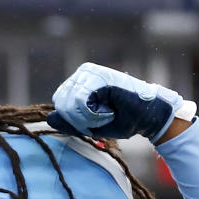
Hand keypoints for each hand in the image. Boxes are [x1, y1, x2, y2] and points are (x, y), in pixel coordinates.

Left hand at [47, 62, 195, 141]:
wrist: (149, 116)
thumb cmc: (123, 119)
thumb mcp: (90, 125)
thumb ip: (69, 121)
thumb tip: (49, 118)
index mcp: (79, 81)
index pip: (60, 102)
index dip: (73, 120)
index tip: (94, 121)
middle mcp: (83, 73)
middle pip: (62, 104)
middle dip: (79, 120)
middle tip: (102, 119)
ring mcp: (91, 72)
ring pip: (70, 104)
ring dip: (87, 119)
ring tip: (107, 114)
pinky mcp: (99, 76)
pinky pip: (80, 102)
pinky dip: (92, 115)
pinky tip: (109, 111)